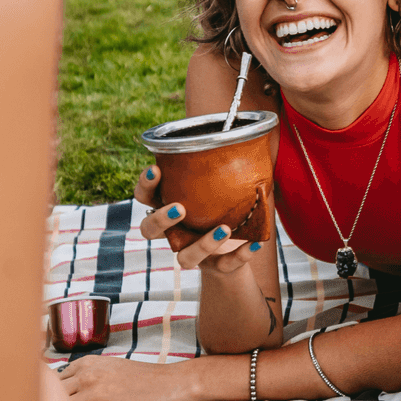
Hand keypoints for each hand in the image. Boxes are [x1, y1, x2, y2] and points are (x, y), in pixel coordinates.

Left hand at [58, 355, 195, 400]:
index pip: (53, 377)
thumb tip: (68, 389)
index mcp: (86, 362)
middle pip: (52, 390)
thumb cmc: (136, 377)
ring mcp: (93, 388)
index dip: (47, 392)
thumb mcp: (108, 367)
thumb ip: (87, 374)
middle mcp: (86, 372)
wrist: (161, 382)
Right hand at [135, 165, 256, 274]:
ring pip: (185, 258)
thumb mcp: (217, 189)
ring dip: (203, 244)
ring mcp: (193, 253)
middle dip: (161, 219)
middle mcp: (174, 234)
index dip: (145, 185)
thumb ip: (219, 169)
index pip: (145, 197)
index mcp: (169, 209)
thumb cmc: (220, 210)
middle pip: (149, 231)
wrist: (234, 255)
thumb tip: (239, 132)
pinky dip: (240, 255)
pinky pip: (225, 266)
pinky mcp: (216, 268)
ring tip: (224, 228)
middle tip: (180, 208)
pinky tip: (255, 243)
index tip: (156, 169)